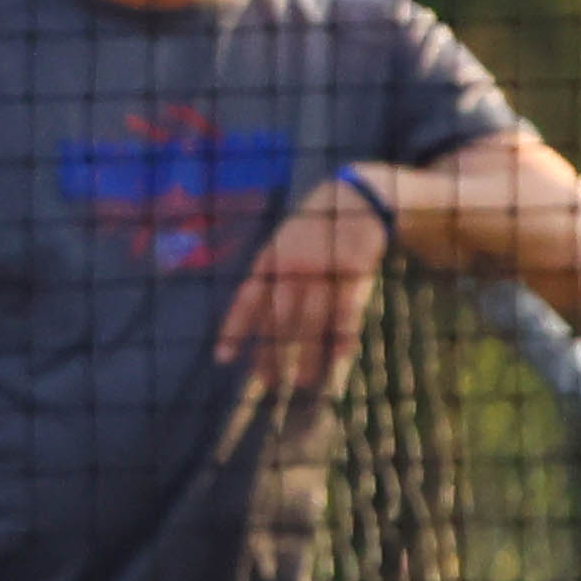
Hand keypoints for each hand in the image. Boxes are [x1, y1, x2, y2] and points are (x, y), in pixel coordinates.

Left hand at [219, 169, 392, 395]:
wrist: (357, 196)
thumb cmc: (314, 231)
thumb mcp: (281, 245)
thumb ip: (267, 279)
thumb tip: (254, 327)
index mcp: (271, 260)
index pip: (247, 300)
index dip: (234, 329)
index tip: (223, 358)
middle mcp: (293, 266)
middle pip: (278, 318)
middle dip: (272, 353)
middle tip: (270, 384)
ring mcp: (323, 266)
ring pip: (311, 319)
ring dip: (306, 353)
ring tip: (302, 382)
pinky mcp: (353, 267)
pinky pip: (346, 307)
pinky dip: (342, 333)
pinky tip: (339, 356)